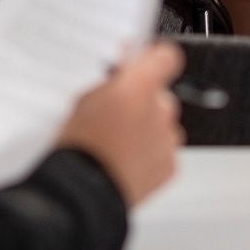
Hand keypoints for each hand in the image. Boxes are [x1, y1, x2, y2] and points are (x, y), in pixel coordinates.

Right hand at [56, 41, 183, 205]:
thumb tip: (122, 73)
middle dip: (144, 103)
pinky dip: (149, 155)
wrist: (83, 192)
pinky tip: (125, 162)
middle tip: (119, 116)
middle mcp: (160, 109)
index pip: (165, 57)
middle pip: (161, 96)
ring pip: (162, 125)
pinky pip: (163, 151)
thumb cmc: (80, 147)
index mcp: (139, 85)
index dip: (156, 61)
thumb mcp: (84, 100)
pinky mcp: (170, 165)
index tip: (145, 65)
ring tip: (118, 145)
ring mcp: (168, 138)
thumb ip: (111, 83)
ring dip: (147, 130)